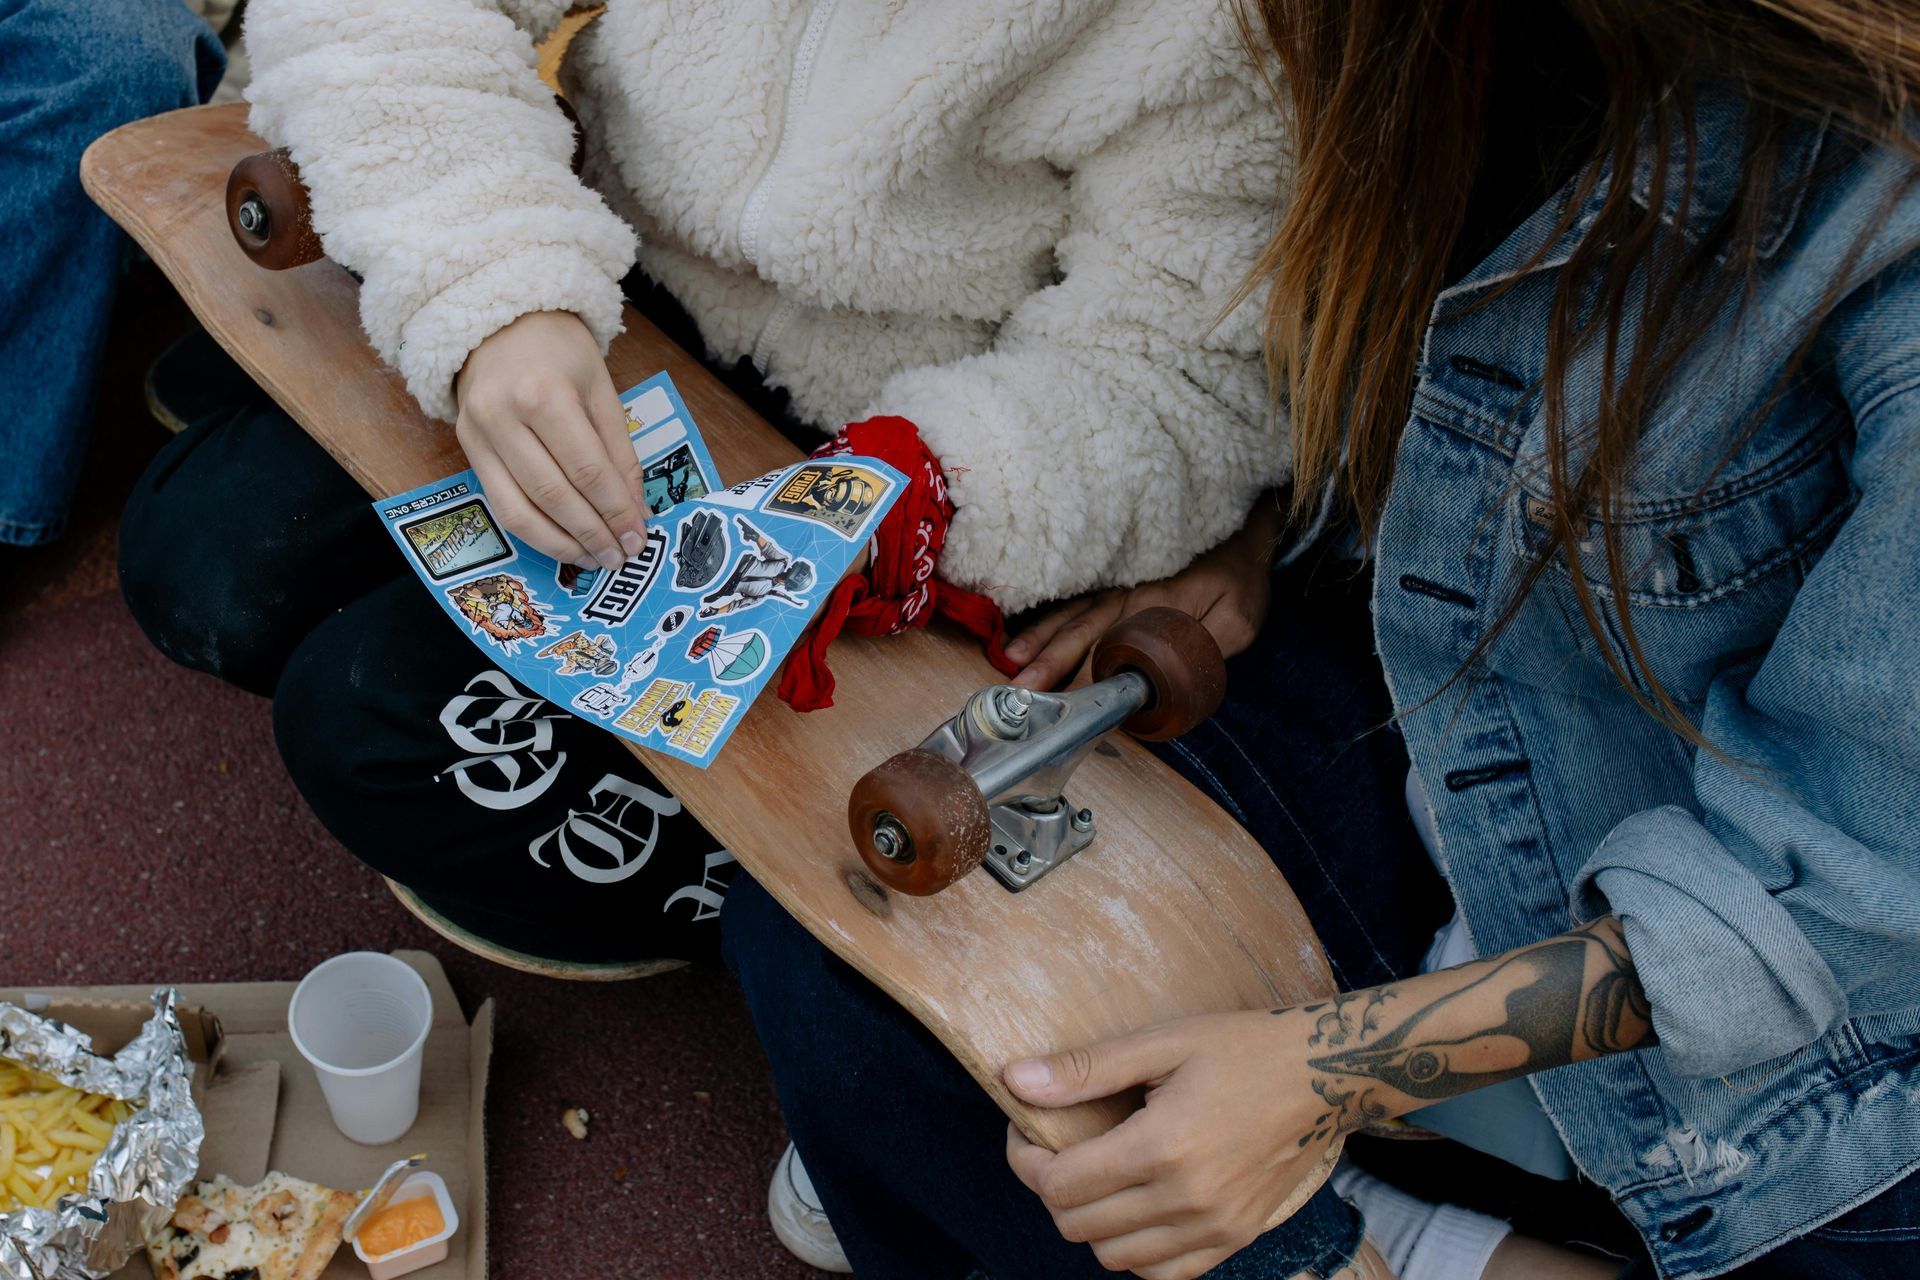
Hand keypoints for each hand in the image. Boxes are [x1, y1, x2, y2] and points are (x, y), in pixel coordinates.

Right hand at [454, 311, 646, 569]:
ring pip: (521, 510)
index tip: (639, 537)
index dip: (616, 511)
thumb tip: (635, 512)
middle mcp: (503, 417)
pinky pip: (500, 505)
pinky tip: (563, 543)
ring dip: (563, 543)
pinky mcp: (467, 449)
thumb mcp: (601, 390)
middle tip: (622, 556)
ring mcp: (478, 435)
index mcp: (544, 394)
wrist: (498, 322)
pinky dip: (534, 532)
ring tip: (595, 558)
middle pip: (554, 494)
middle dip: (593, 533)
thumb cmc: (559, 352)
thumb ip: (619, 452)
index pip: (587, 470)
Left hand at [1003, 1008, 1340, 1278]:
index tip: (1026, 1131)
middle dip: (1052, 1188)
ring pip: (1114, 1258)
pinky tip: (1136, 1206)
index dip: (1026, 1159)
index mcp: (1163, 1147)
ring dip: (1091, 1222)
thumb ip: (1086, 1069)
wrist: (1325, 1074)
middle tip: (1058, 1149)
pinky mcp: (1235, 1238)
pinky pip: (1163, 1273)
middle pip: (1078, 1225)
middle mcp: (1188, 1199)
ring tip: (1097, 1177)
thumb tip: (1016, 1080)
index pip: (1060, 1184)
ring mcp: (1214, 1227)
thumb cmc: (1242, 1048)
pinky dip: (1135, 1250)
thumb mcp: (1161, 1042)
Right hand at [1005, 501, 1281, 689]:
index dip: (1089, 680)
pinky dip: (1048, 617)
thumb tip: (1169, 679)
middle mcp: (1127, 596)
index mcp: (1155, 607)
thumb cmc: (1240, 578)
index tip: (1067, 706)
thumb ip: (1206, 647)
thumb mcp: (1239, 618)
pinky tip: (1023, 630)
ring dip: (1040, 640)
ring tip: (1011, 661)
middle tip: (1022, 689)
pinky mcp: (1114, 580)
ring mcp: (1116, 586)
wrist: (1240, 529)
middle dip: (1049, 664)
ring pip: (1071, 617)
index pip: (1114, 651)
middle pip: (1082, 634)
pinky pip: (1074, 601)